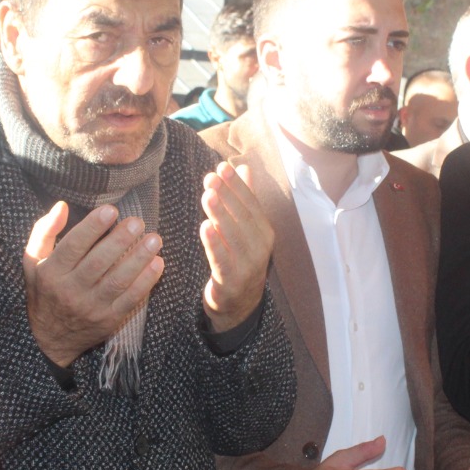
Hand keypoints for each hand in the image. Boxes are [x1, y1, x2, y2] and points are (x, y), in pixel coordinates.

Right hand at [23, 202, 163, 366]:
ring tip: (154, 239)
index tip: (111, 210)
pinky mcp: (109, 319)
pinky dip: (146, 282)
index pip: (73, 246)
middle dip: (120, 240)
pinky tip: (158, 263)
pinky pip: (130, 299)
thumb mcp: (33, 261)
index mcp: (52, 272)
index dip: (92, 227)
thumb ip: (45, 231)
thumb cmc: (44, 290)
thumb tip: (62, 205)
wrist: (49, 339)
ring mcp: (91, 307)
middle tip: (138, 222)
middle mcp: (70, 291)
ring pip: (117, 281)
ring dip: (138, 259)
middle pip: (98, 262)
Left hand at [200, 162, 272, 332]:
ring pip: (233, 236)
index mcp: (265, 232)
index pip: (251, 204)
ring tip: (208, 196)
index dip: (237, 185)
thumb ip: (245, 199)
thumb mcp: (246, 229)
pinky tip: (205, 226)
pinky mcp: (232, 281)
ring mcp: (248, 266)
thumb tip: (244, 167)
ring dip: (220, 215)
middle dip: (226, 196)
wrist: (239, 303)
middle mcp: (261, 248)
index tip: (223, 167)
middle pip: (243, 218)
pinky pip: (222, 260)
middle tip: (210, 178)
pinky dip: (214, 243)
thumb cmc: (240, 258)